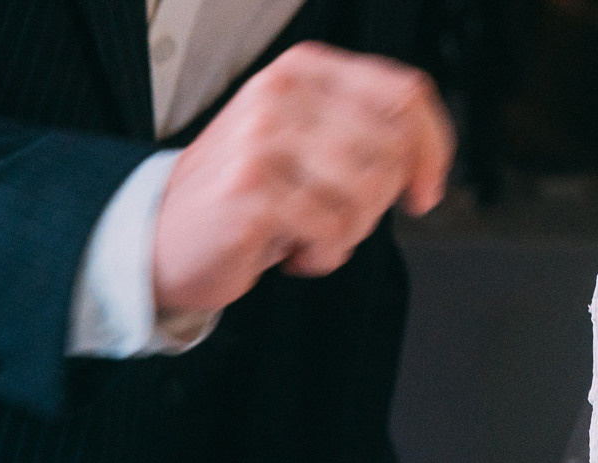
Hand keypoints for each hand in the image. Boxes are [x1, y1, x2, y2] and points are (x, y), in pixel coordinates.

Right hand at [152, 43, 451, 316]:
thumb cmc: (249, 192)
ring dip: (350, 232)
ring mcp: (263, 138)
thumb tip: (429, 162)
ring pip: (368, 193)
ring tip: (308, 232)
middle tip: (339, 216)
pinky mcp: (252, 189)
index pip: (406, 94)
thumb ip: (362, 134)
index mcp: (303, 72)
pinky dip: (323, 256)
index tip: (426, 190)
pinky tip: (289, 251)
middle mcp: (281, 93)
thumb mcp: (306, 142)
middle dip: (382, 201)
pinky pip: (333, 231)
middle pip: (394, 150)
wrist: (163, 232)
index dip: (434, 148)